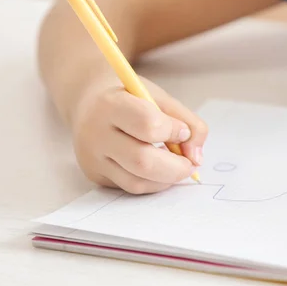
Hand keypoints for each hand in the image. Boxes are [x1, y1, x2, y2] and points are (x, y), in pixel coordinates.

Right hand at [71, 76, 207, 194]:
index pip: (147, 124)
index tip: (183, 131)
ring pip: (136, 181)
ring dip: (166, 179)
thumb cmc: (131, 98)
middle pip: (141, 160)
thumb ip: (188, 122)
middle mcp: (96, 133)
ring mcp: (92, 158)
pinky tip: (162, 172)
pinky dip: (154, 183)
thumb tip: (196, 158)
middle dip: (175, 167)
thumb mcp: (161, 98)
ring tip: (177, 167)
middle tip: (191, 164)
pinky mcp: (96, 175)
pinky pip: (130, 187)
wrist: (89, 102)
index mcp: (111, 104)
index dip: (173, 131)